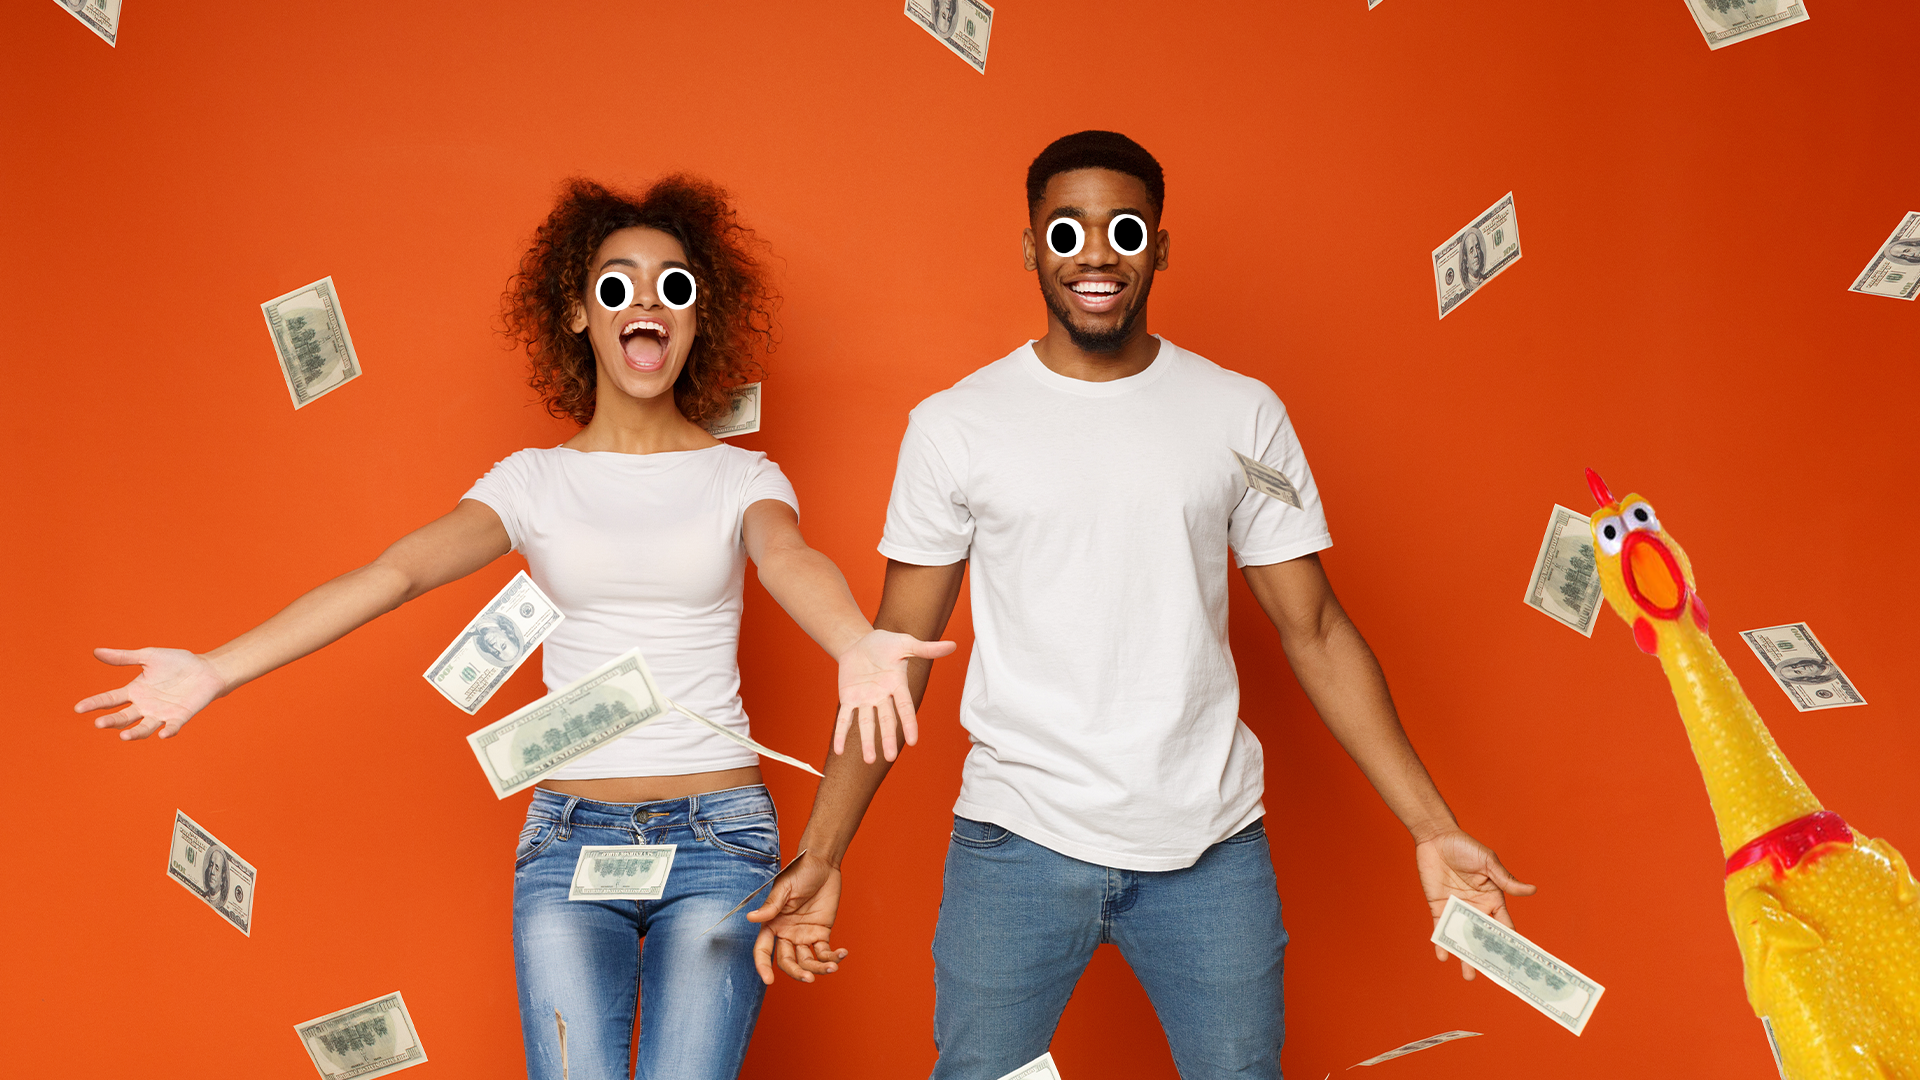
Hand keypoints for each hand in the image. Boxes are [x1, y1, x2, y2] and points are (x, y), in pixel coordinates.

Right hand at [75, 647, 225, 740]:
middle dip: (111, 721)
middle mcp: (144, 706)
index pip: (109, 699)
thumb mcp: (148, 656)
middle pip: (123, 717)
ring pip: (144, 727)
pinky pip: (172, 727)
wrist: (206, 668)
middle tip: (99, 723)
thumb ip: (124, 657)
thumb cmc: (177, 662)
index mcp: (134, 691)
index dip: (94, 704)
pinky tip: (163, 734)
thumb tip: (96, 651)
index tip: (78, 708)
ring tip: (123, 736)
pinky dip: (167, 731)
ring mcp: (161, 713)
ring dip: (134, 733)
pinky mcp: (180, 717)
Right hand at [747, 851, 847, 984]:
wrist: (823, 863)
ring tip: (831, 968)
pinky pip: (825, 951)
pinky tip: (842, 954)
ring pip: (807, 961)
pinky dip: (833, 957)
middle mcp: (786, 934)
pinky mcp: (821, 933)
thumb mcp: (784, 888)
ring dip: (818, 968)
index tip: (768, 980)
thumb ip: (771, 906)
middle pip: (787, 961)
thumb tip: (752, 918)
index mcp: (772, 924)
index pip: (763, 950)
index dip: (763, 966)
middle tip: (809, 978)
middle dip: (797, 972)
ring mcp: (804, 935)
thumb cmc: (800, 871)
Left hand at [833, 629, 956, 762]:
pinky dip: (841, 733)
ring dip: (867, 741)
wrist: (860, 642)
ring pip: (866, 723)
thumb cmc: (885, 643)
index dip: (909, 724)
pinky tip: (838, 750)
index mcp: (897, 686)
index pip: (904, 708)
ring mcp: (865, 699)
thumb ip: (926, 649)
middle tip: (889, 758)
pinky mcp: (848, 698)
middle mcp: (882, 697)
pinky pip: (844, 718)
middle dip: (887, 738)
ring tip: (869, 761)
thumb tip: (953, 645)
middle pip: (886, 720)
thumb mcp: (905, 643)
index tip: (913, 741)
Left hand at [1416, 828, 1536, 979]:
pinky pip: (1441, 928)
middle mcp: (1477, 908)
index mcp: (1493, 899)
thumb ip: (1506, 879)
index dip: (1510, 942)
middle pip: (1484, 937)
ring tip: (1469, 975)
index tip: (1517, 961)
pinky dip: (1441, 941)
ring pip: (1463, 937)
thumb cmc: (1465, 847)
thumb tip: (1532, 890)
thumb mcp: (1488, 862)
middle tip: (1493, 975)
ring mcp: (1457, 909)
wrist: (1436, 838)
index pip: (1504, 925)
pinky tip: (1442, 956)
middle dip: (1488, 956)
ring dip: (1465, 955)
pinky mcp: (1439, 907)